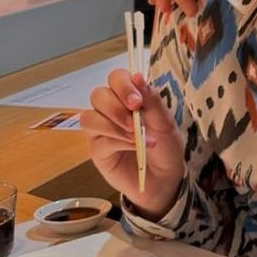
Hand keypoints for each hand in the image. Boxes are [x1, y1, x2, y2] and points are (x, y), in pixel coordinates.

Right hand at [80, 69, 186, 218]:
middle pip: (98, 95)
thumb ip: (152, 101)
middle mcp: (111, 111)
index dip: (123, 84)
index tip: (137, 100)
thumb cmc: (166, 149)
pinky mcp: (97, 150)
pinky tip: (135, 146)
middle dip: (116, 104)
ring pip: (90, 116)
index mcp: (129, 99)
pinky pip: (98, 139)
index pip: (115, 79)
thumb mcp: (166, 123)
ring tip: (137, 135)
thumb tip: (138, 76)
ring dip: (114, 123)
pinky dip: (118, 140)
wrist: (166, 180)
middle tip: (135, 115)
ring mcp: (101, 131)